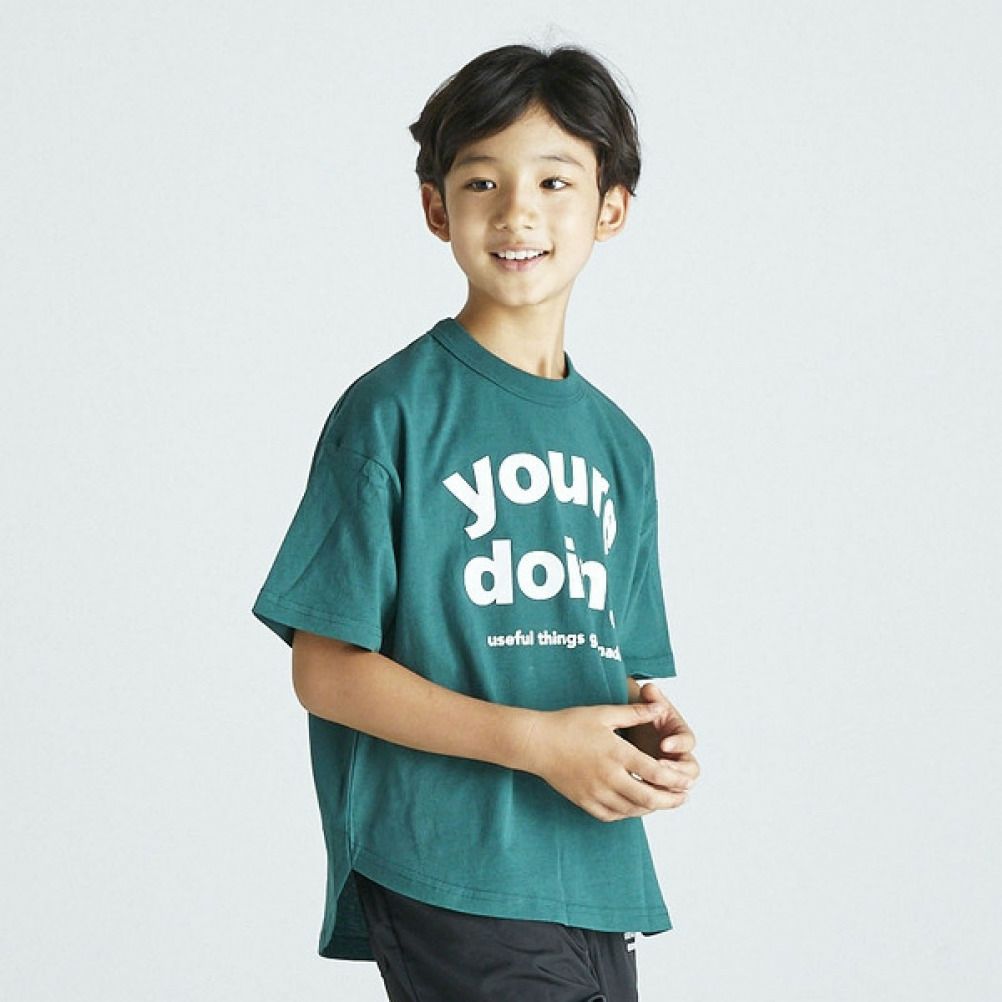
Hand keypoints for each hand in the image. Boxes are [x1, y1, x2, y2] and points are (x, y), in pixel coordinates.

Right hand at [517, 703, 693, 822]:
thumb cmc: (569, 724)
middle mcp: (608, 776)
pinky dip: (628, 813)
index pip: (654, 772)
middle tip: (682, 798)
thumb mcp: (603, 713)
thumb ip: (634, 712)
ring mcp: (595, 792)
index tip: (687, 781)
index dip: (675, 779)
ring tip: (662, 803)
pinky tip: (634, 807)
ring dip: (650, 808)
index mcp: (616, 753)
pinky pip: (612, 815)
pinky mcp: (584, 801)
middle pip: (647, 797)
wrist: (536, 743)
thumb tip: (660, 707)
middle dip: (669, 800)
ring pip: (631, 810)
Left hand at [625, 683, 699, 792]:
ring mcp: (674, 771)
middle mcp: (682, 755)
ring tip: (652, 786)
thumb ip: (649, 699)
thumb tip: (649, 688)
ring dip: (670, 788)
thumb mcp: (645, 706)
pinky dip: (658, 797)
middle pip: (691, 770)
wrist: (633, 731)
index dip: (678, 743)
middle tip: (660, 769)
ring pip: (681, 786)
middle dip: (678, 771)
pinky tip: (643, 795)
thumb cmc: (642, 717)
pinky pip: (667, 796)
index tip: (663, 744)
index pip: (688, 741)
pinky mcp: (663, 785)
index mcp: (681, 735)